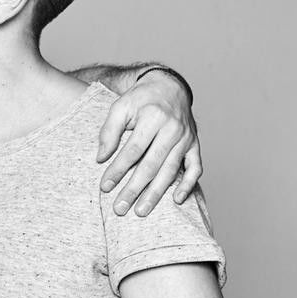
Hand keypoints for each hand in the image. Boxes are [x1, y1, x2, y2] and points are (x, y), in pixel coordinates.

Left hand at [97, 70, 200, 214]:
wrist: (168, 87)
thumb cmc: (141, 99)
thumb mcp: (120, 106)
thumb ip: (109, 131)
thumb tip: (101, 158)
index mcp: (153, 117)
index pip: (133, 150)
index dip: (118, 169)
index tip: (105, 187)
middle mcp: (172, 129)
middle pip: (151, 164)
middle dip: (134, 188)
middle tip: (120, 208)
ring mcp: (186, 138)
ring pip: (170, 170)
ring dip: (156, 193)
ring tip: (141, 210)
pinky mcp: (195, 145)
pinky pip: (196, 167)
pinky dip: (188, 184)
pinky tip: (176, 199)